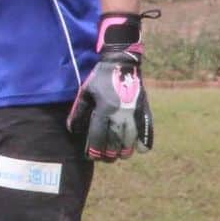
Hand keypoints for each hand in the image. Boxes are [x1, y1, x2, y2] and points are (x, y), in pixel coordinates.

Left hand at [68, 11, 154, 161]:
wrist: (123, 63)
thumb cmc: (101, 77)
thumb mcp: (86, 91)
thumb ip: (79, 111)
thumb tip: (72, 130)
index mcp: (104, 108)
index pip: (98, 136)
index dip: (93, 149)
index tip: (90, 156)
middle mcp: (120, 113)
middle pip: (114, 143)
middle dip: (108, 154)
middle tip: (104, 158)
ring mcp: (134, 113)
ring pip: (130, 141)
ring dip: (124, 151)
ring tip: (118, 155)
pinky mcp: (144, 110)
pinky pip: (147, 131)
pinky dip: (145, 143)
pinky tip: (140, 150)